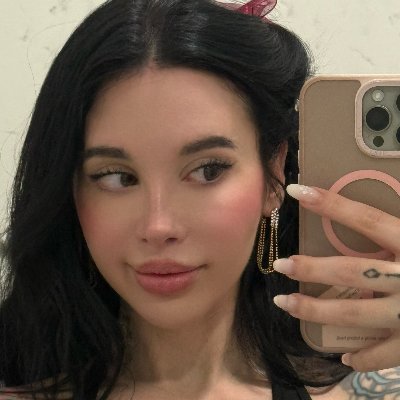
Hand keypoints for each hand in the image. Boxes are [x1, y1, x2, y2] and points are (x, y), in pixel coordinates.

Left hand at [272, 184, 399, 371]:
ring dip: (317, 311)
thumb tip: (379, 206)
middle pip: (352, 271)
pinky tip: (345, 358)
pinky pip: (390, 354)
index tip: (296, 191)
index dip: (331, 203)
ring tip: (284, 303)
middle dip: (312, 268)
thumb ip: (398, 221)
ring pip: (358, 314)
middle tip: (279, 264)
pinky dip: (367, 357)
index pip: (367, 220)